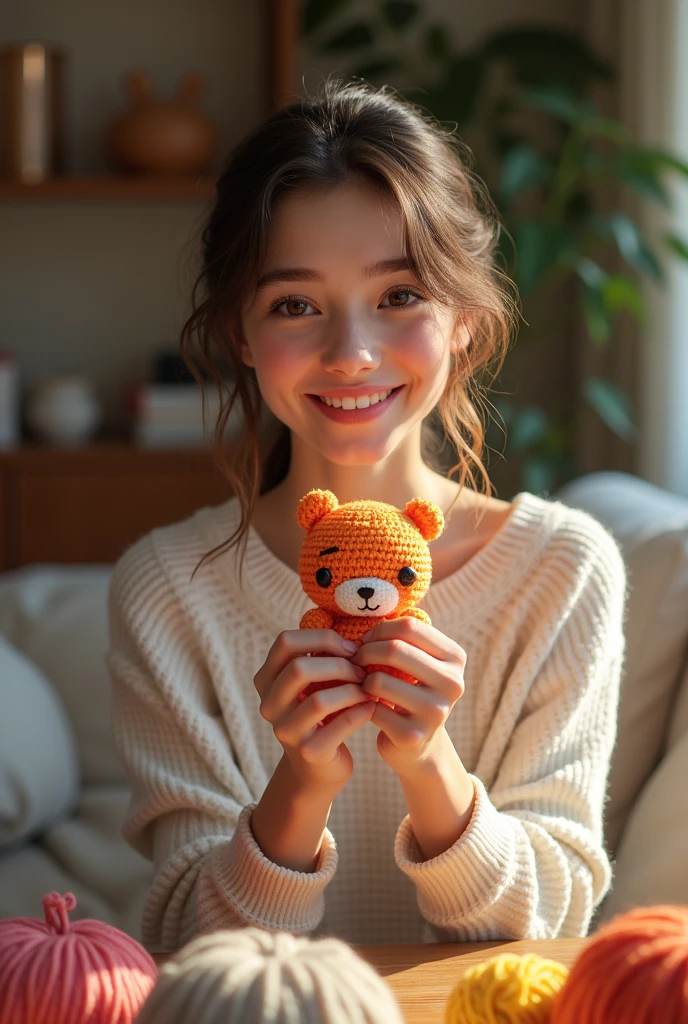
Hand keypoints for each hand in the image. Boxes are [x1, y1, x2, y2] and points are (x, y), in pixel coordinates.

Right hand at [254, 629, 374, 796]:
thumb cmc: (322, 714)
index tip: (350, 648)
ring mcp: (285, 731)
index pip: (285, 642)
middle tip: (362, 670)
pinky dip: (360, 711)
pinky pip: (339, 725)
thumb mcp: (313, 682)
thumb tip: (355, 631)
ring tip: (369, 689)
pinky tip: (371, 707)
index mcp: (266, 680)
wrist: (319, 768)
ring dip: (351, 690)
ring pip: (319, 700)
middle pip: (299, 668)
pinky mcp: (308, 752)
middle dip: (339, 665)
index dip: (321, 638)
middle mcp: (269, 705)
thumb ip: (321, 656)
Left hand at [351, 617, 465, 778]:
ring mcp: (435, 712)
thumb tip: (371, 614)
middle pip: (395, 650)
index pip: (410, 626)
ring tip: (360, 683)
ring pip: (379, 680)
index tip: (366, 640)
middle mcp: (452, 684)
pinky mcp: (413, 736)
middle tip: (354, 660)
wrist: (417, 746)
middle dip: (366, 652)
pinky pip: (372, 708)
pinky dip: (361, 705)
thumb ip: (404, 638)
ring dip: (361, 680)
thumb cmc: (410, 692)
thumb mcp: (418, 662)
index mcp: (455, 658)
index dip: (380, 630)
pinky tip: (363, 707)